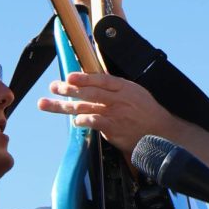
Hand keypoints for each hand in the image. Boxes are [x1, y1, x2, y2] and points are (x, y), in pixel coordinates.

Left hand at [38, 71, 172, 157]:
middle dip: (68, 89)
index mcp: (124, 87)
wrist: (161, 133)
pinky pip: (94, 121)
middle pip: (88, 91)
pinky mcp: (114, 128)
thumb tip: (96, 83)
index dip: (83, 76)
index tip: (68, 76)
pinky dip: (83, 121)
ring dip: (64, 105)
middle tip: (53, 87)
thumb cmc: (147, 113)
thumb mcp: (136, 93)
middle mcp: (118, 98)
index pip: (100, 78)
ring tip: (47, 104)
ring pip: (85, 106)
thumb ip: (117, 89)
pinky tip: (74, 121)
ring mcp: (115, 113)